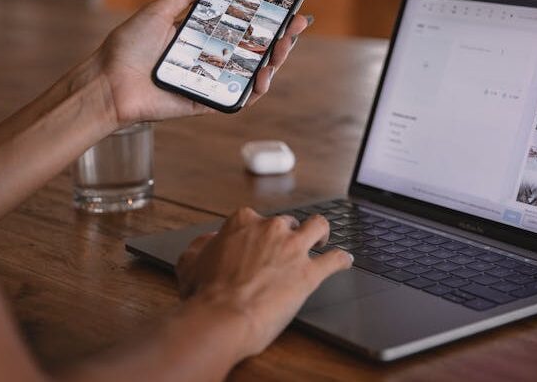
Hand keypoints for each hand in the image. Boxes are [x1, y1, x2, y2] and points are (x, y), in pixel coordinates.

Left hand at [95, 0, 310, 126]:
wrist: (108, 82)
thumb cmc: (127, 48)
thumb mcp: (158, 12)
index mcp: (203, 36)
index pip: (243, 25)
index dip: (268, 17)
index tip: (289, 5)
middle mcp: (212, 58)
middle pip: (255, 49)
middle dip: (281, 37)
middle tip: (296, 24)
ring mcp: (212, 81)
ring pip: (253, 73)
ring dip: (274, 61)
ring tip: (283, 48)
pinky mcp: (207, 101)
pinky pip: (238, 99)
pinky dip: (255, 90)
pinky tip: (264, 77)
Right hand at [175, 208, 352, 357]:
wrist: (222, 317)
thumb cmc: (205, 295)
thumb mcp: (190, 263)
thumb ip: (201, 246)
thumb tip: (209, 241)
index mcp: (243, 223)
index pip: (256, 219)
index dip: (257, 233)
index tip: (258, 243)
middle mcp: (271, 229)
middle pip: (288, 223)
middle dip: (288, 234)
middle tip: (286, 250)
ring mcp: (293, 248)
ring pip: (319, 227)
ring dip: (322, 233)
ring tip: (322, 242)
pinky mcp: (310, 272)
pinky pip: (335, 259)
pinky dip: (342, 259)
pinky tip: (345, 261)